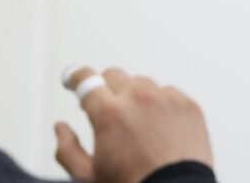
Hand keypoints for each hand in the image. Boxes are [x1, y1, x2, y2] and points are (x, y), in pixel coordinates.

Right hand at [55, 67, 212, 182]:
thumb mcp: (89, 177)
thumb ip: (67, 149)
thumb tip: (61, 128)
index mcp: (109, 112)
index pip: (85, 78)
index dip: (76, 77)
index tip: (74, 79)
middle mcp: (138, 98)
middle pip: (114, 76)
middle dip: (106, 90)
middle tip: (107, 111)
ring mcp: (166, 99)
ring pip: (142, 84)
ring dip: (135, 97)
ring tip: (137, 125)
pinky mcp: (188, 106)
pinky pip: (168, 94)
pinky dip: (161, 105)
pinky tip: (159, 129)